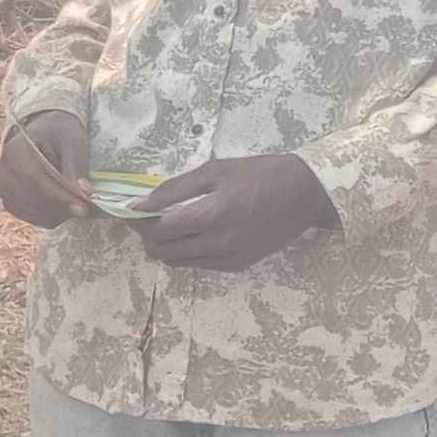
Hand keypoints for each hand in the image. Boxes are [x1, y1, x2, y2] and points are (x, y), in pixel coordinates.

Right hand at [0, 111, 92, 229]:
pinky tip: (63, 210)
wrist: (44, 133)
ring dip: (55, 214)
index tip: (83, 205)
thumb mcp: (72, 143)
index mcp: (15, 150)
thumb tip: (84, 193)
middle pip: (31, 198)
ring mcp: (3, 187)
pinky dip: (47, 217)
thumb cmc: (58, 134)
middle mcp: (2, 170)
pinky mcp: (8, 200)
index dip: (58, 195)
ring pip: (30, 211)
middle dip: (60, 206)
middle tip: (85, 209)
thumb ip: (76, 167)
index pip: (34, 178)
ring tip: (76, 207)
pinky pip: (28, 216)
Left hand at [132, 153, 337, 271]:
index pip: (158, 229)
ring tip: (168, 224)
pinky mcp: (238, 266)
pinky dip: (185, 252)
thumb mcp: (215, 171)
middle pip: (162, 251)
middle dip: (146, 235)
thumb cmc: (260, 174)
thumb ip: (174, 189)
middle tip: (147, 218)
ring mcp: (229, 258)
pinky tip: (192, 233)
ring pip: (177, 262)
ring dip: (164, 246)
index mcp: (212, 215)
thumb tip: (138, 204)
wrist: (305, 193)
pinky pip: (198, 265)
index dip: (138, 222)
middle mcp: (219, 243)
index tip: (131, 210)